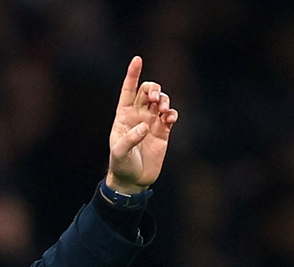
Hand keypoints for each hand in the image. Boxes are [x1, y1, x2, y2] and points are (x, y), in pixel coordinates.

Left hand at [107, 56, 177, 193]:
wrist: (132, 180)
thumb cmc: (121, 166)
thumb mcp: (120, 153)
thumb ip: (130, 139)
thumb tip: (145, 126)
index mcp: (123, 116)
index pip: (128, 91)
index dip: (132, 74)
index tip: (137, 59)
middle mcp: (137, 116)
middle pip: (147, 91)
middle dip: (153, 89)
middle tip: (154, 100)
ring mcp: (151, 123)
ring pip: (161, 101)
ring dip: (164, 100)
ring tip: (164, 111)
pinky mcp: (163, 132)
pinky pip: (170, 116)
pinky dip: (173, 113)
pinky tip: (170, 118)